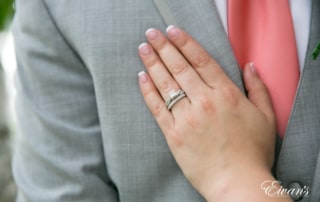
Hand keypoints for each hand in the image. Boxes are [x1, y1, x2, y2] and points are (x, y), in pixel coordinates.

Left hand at [138, 26, 290, 200]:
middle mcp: (204, 101)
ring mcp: (186, 117)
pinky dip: (148, 91)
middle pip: (180, 67)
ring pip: (166, 84)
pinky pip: (157, 108)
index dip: (185, 43)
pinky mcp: (173, 134)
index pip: (201, 60)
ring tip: (143, 49)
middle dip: (164, 47)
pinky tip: (141, 77)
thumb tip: (250, 66)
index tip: (172, 31)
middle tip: (151, 34)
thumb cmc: (253, 151)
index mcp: (226, 94)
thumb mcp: (266, 116)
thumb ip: (258, 88)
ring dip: (152, 64)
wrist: (236, 182)